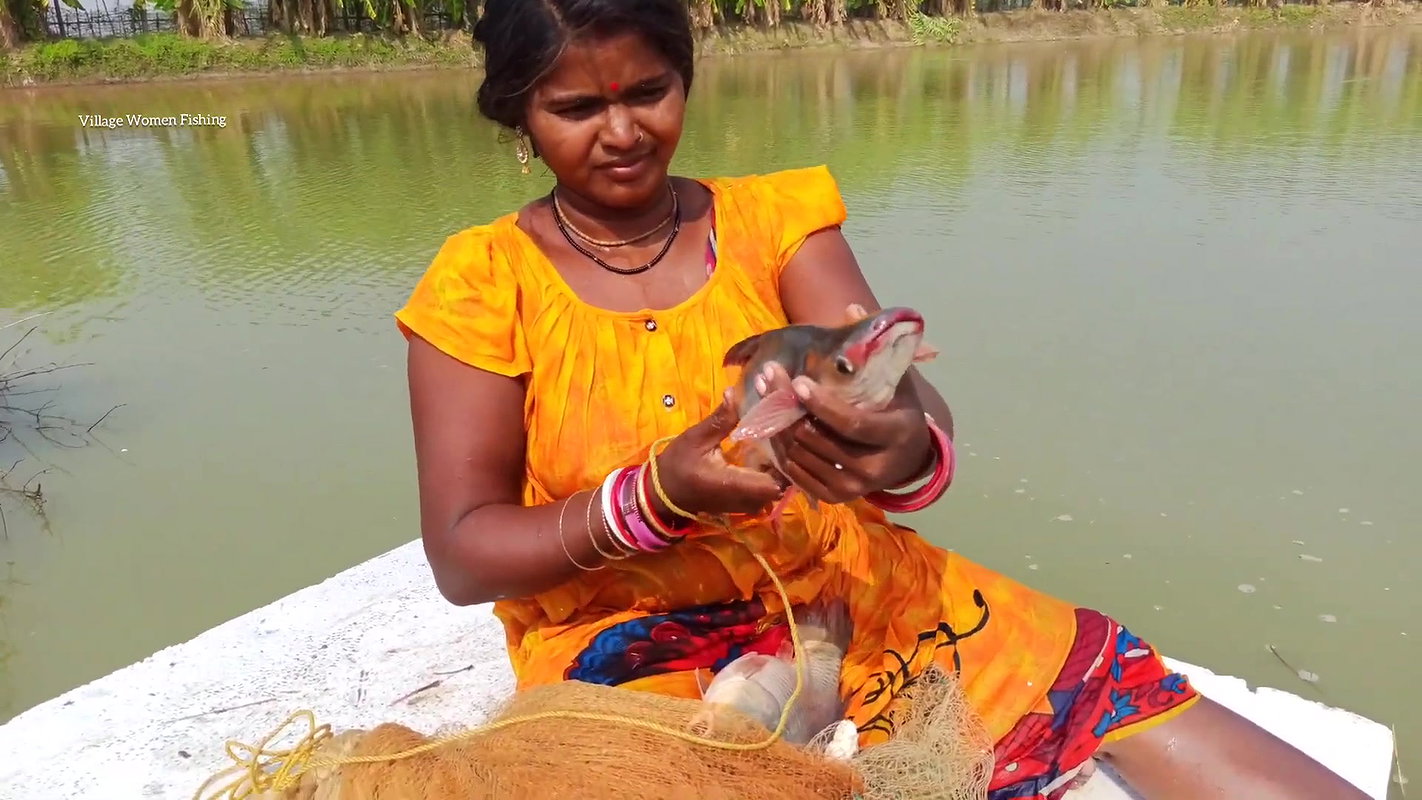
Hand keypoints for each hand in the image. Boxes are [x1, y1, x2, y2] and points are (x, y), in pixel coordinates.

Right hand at [652, 394, 786, 517]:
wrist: (666, 493)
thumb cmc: (678, 466)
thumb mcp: (696, 439)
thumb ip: (720, 420)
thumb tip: (734, 392)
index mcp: (734, 485)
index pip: (777, 476)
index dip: (785, 452)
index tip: (785, 424)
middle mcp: (749, 500)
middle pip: (785, 477)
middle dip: (789, 449)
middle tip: (788, 420)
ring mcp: (752, 504)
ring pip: (782, 481)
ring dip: (784, 456)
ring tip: (783, 427)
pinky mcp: (752, 501)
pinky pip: (773, 483)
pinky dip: (776, 463)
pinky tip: (773, 441)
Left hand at [754, 304, 931, 503]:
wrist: (907, 456)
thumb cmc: (898, 408)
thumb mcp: (896, 378)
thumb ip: (875, 348)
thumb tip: (853, 306)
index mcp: (895, 436)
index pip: (851, 424)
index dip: (821, 405)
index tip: (797, 382)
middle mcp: (874, 469)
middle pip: (819, 440)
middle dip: (788, 408)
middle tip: (767, 377)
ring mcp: (853, 488)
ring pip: (802, 457)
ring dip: (777, 425)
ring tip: (762, 391)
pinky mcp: (835, 498)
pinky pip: (797, 473)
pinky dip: (779, 448)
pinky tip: (770, 420)